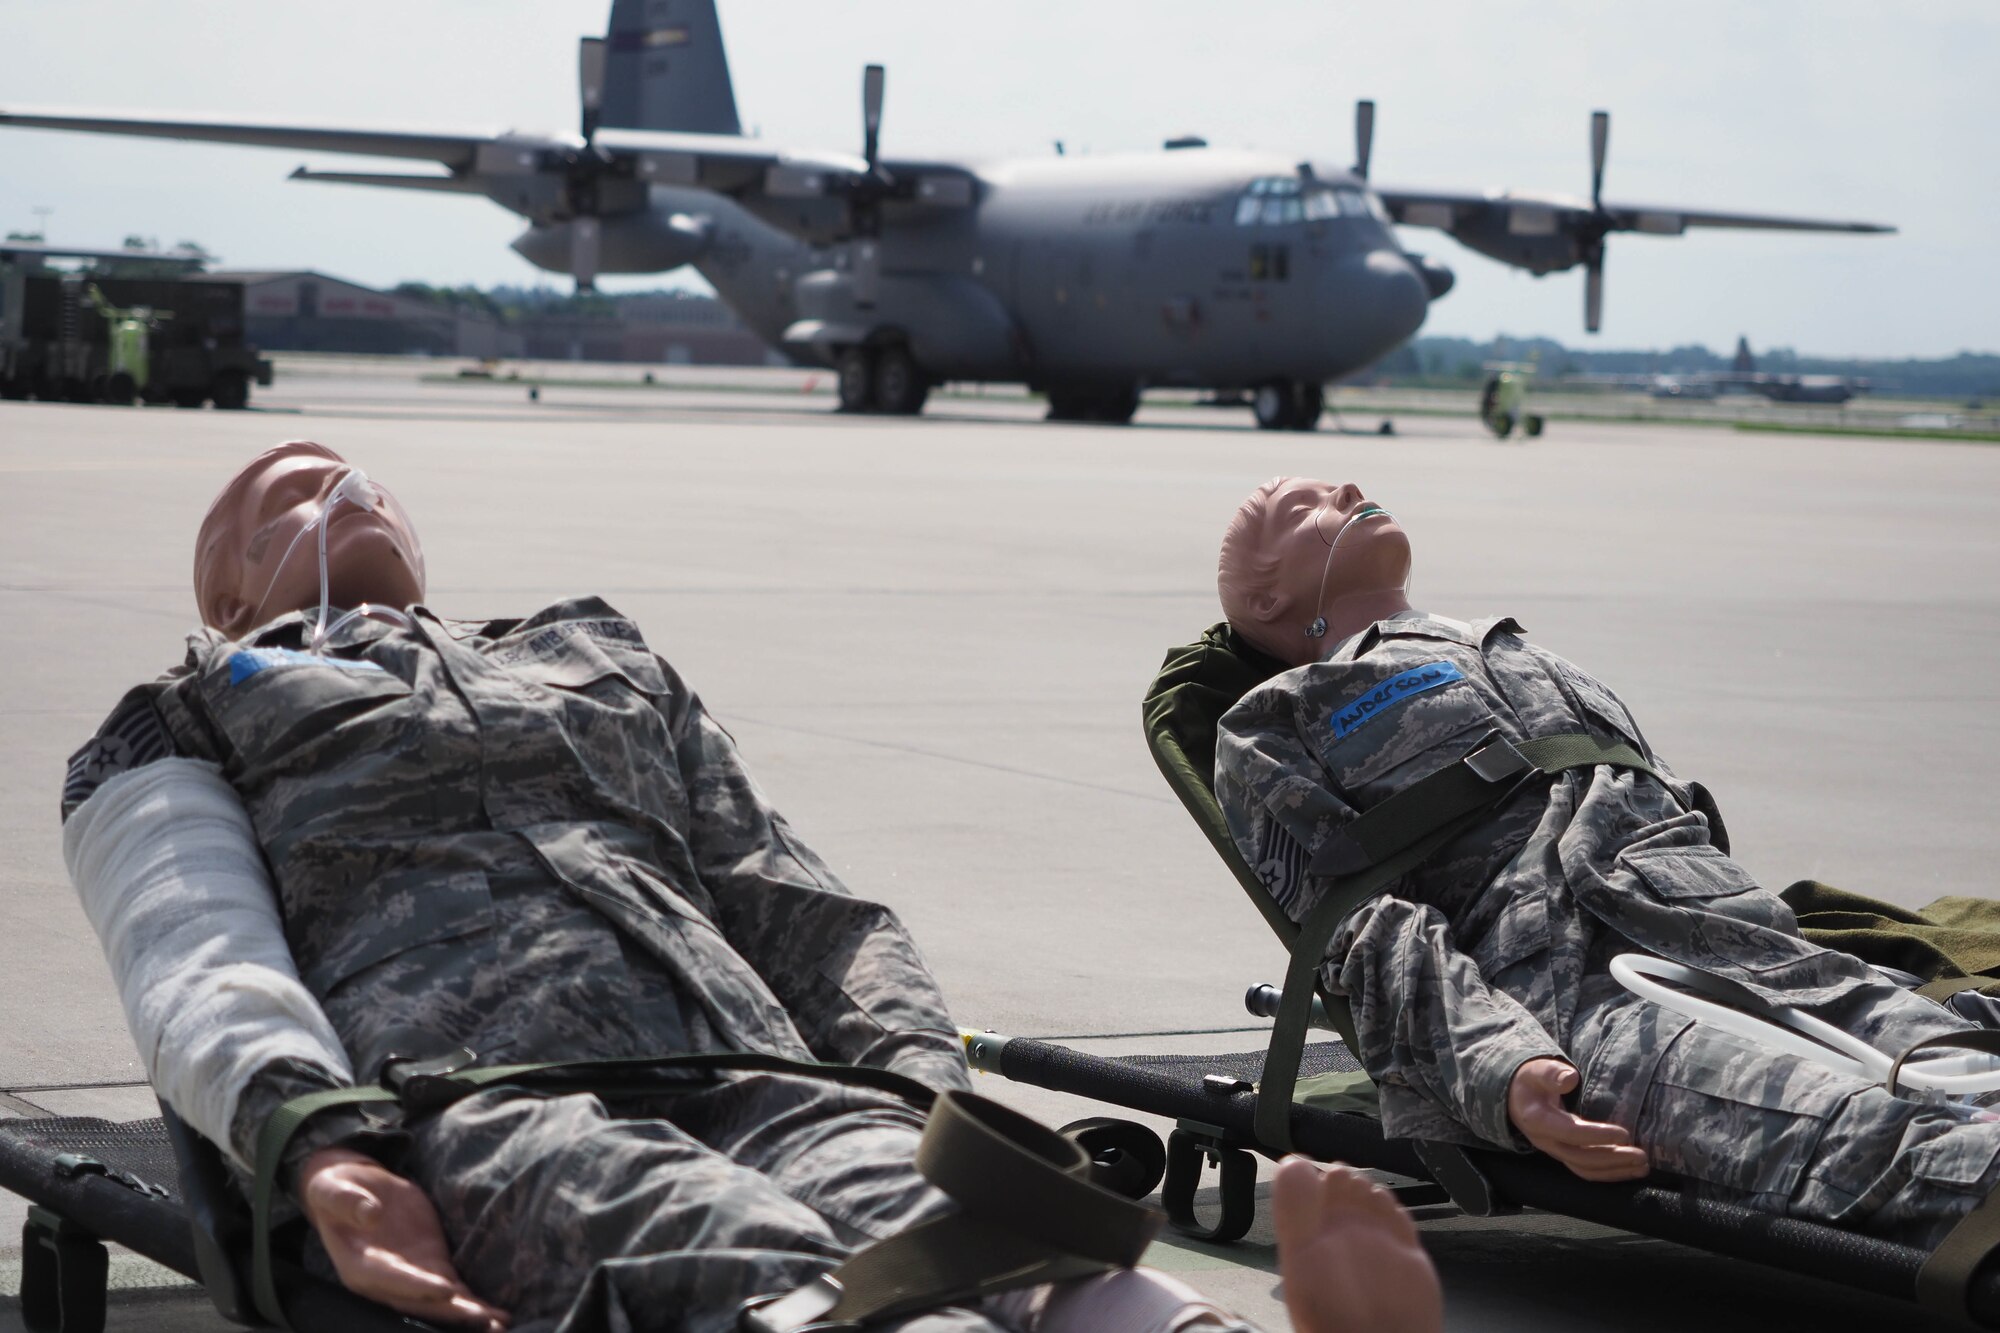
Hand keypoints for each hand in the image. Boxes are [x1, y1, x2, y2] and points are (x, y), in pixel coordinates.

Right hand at [297, 1148, 509, 1330]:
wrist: (354, 1192)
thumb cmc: (337, 1191)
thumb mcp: (334, 1190)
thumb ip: (348, 1201)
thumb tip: (370, 1213)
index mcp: (360, 1266)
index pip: (392, 1280)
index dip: (418, 1287)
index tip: (446, 1289)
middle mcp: (386, 1281)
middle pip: (422, 1302)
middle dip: (452, 1312)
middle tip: (484, 1320)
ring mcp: (411, 1276)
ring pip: (442, 1302)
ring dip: (470, 1314)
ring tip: (500, 1324)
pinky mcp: (431, 1264)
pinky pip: (454, 1289)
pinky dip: (474, 1302)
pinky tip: (497, 1315)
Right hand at [1505, 1058, 1648, 1182]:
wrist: (1516, 1097)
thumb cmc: (1530, 1081)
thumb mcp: (1536, 1071)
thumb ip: (1551, 1073)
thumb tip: (1570, 1078)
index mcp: (1538, 1120)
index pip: (1571, 1133)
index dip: (1597, 1136)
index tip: (1624, 1134)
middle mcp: (1546, 1142)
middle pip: (1581, 1158)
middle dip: (1613, 1159)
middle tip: (1642, 1156)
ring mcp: (1555, 1151)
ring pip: (1585, 1169)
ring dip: (1615, 1171)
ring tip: (1642, 1167)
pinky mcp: (1565, 1155)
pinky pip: (1587, 1170)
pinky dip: (1609, 1173)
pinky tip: (1630, 1170)